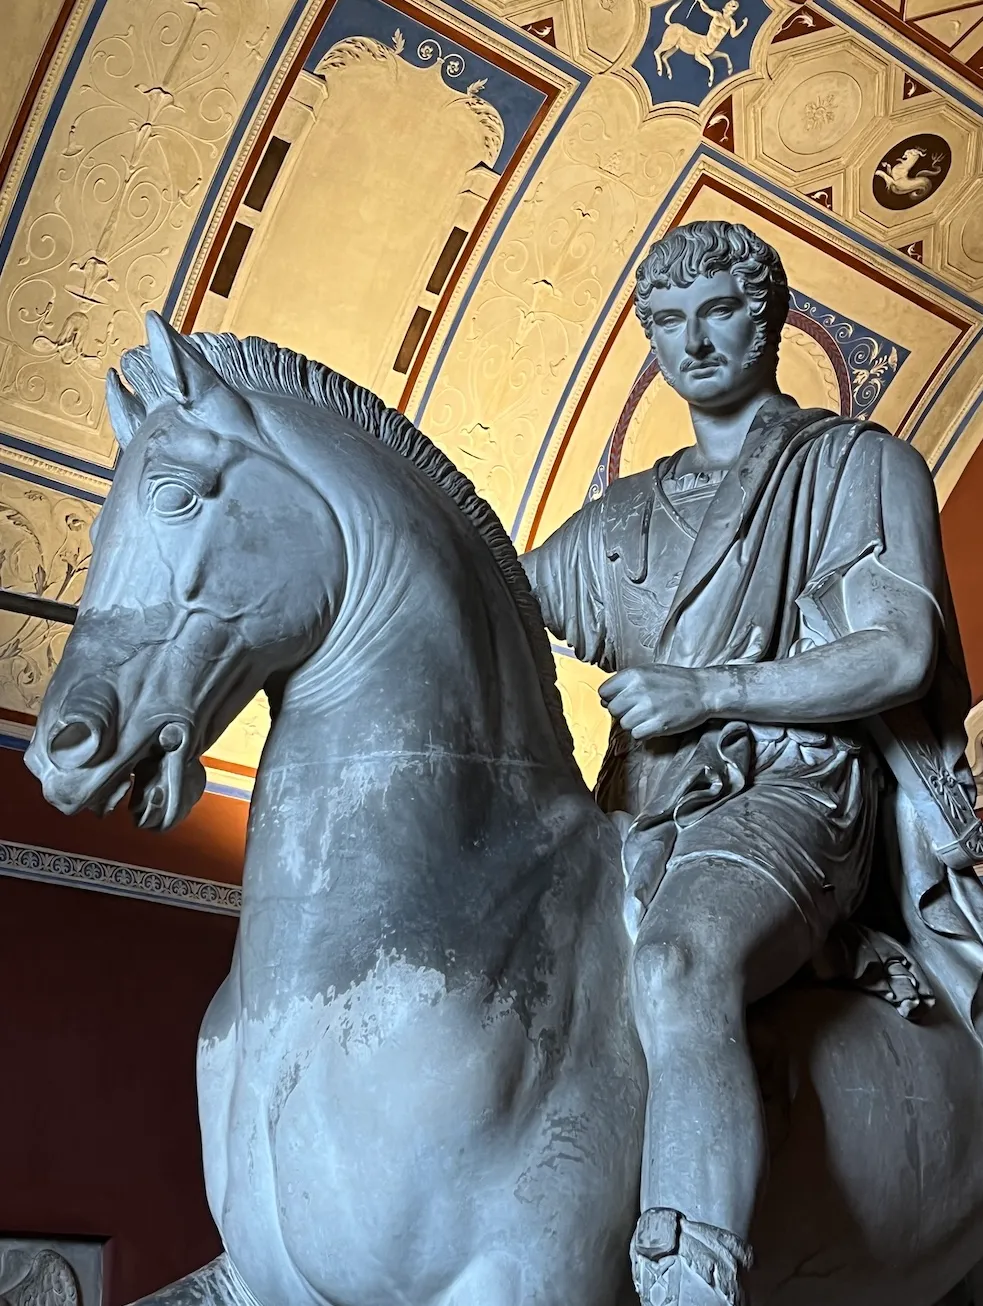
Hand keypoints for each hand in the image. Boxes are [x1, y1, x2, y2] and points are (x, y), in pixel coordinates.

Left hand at [599, 665, 713, 738]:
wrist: (703, 690)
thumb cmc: (675, 681)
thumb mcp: (647, 672)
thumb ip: (625, 683)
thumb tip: (603, 700)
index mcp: (634, 674)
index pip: (603, 691)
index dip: (610, 698)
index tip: (620, 700)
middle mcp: (638, 690)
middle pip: (612, 709)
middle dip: (622, 712)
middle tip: (637, 709)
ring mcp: (648, 708)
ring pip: (624, 723)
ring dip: (633, 723)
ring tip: (648, 716)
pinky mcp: (658, 724)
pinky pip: (636, 734)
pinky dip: (643, 732)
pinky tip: (653, 724)